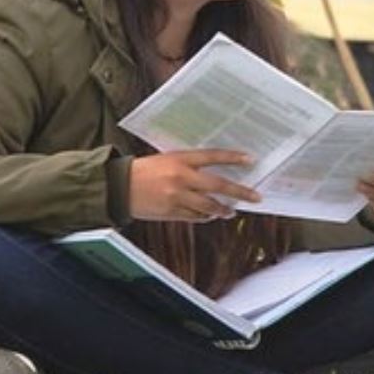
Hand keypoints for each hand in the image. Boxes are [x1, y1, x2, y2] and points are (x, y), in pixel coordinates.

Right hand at [128, 149, 259, 222]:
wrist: (118, 187)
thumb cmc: (143, 170)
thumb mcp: (166, 159)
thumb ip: (188, 165)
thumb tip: (212, 173)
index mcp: (180, 159)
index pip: (212, 156)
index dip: (232, 158)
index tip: (250, 159)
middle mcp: (181, 177)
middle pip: (218, 185)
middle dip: (239, 192)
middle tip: (255, 197)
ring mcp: (177, 196)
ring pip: (209, 206)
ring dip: (223, 210)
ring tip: (231, 212)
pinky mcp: (171, 212)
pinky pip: (195, 217)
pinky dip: (205, 217)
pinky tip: (211, 216)